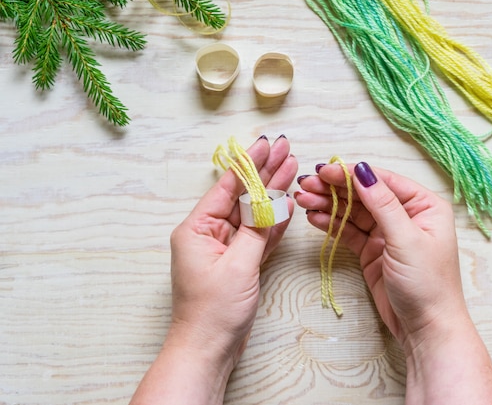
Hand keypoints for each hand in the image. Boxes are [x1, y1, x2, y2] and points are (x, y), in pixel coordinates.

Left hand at [168, 135, 296, 363]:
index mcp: (197, 228)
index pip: (228, 186)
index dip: (250, 163)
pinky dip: (273, 222)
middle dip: (265, 172)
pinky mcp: (240, 263)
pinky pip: (258, 236)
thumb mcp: (238, 265)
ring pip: (253, 214)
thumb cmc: (213, 311)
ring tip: (292, 167)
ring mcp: (226, 249)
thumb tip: (273, 202)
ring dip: (273, 194)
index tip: (268, 143)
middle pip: (242, 196)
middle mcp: (210, 234)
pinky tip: (287, 202)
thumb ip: (257, 230)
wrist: (209, 350)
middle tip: (287, 149)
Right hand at [295, 162, 464, 346]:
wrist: (426, 328)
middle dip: (334, 188)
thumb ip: (383, 203)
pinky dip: (331, 224)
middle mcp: (405, 215)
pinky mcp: (372, 251)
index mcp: (424, 205)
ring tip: (302, 199)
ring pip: (353, 212)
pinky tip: (314, 217)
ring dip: (328, 204)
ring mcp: (387, 234)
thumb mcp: (406, 238)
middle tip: (306, 184)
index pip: (382, 181)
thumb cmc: (428, 283)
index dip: (351, 174)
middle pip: (364, 194)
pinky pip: (349, 232)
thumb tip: (363, 171)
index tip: (325, 171)